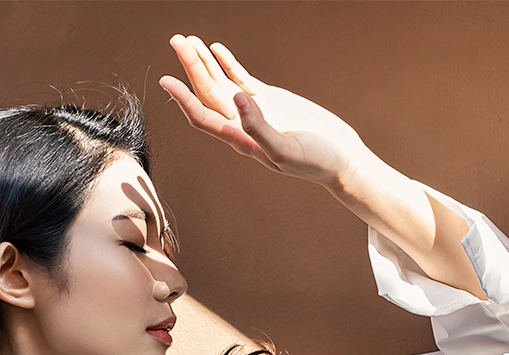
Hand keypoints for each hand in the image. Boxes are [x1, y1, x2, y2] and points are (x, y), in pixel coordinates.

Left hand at [159, 35, 373, 188]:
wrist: (341, 159)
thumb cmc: (316, 161)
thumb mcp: (286, 150)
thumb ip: (259, 129)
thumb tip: (237, 100)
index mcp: (241, 139)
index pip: (203, 117)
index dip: (183, 99)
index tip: (166, 80)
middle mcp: (241, 124)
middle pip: (207, 93)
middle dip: (191, 67)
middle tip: (176, 40)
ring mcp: (254, 110)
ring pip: (221, 83)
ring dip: (203, 62)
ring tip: (186, 40)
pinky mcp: (270, 100)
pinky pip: (242, 78)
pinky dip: (228, 64)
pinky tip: (215, 49)